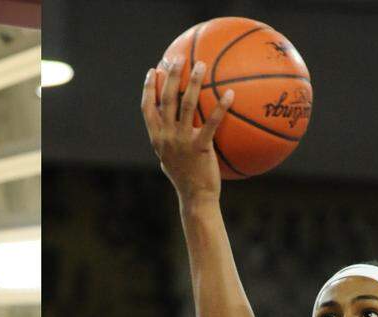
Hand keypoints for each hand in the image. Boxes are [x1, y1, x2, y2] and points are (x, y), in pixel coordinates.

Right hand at [141, 57, 233, 201]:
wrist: (195, 197)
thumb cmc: (185, 179)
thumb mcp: (169, 159)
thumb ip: (168, 142)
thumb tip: (172, 128)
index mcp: (156, 138)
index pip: (147, 108)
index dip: (148, 88)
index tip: (153, 71)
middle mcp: (165, 136)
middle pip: (165, 99)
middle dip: (170, 76)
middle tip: (178, 58)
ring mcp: (181, 141)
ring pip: (186, 105)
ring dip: (193, 82)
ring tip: (201, 66)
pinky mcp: (199, 147)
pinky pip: (211, 122)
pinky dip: (220, 106)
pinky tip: (230, 93)